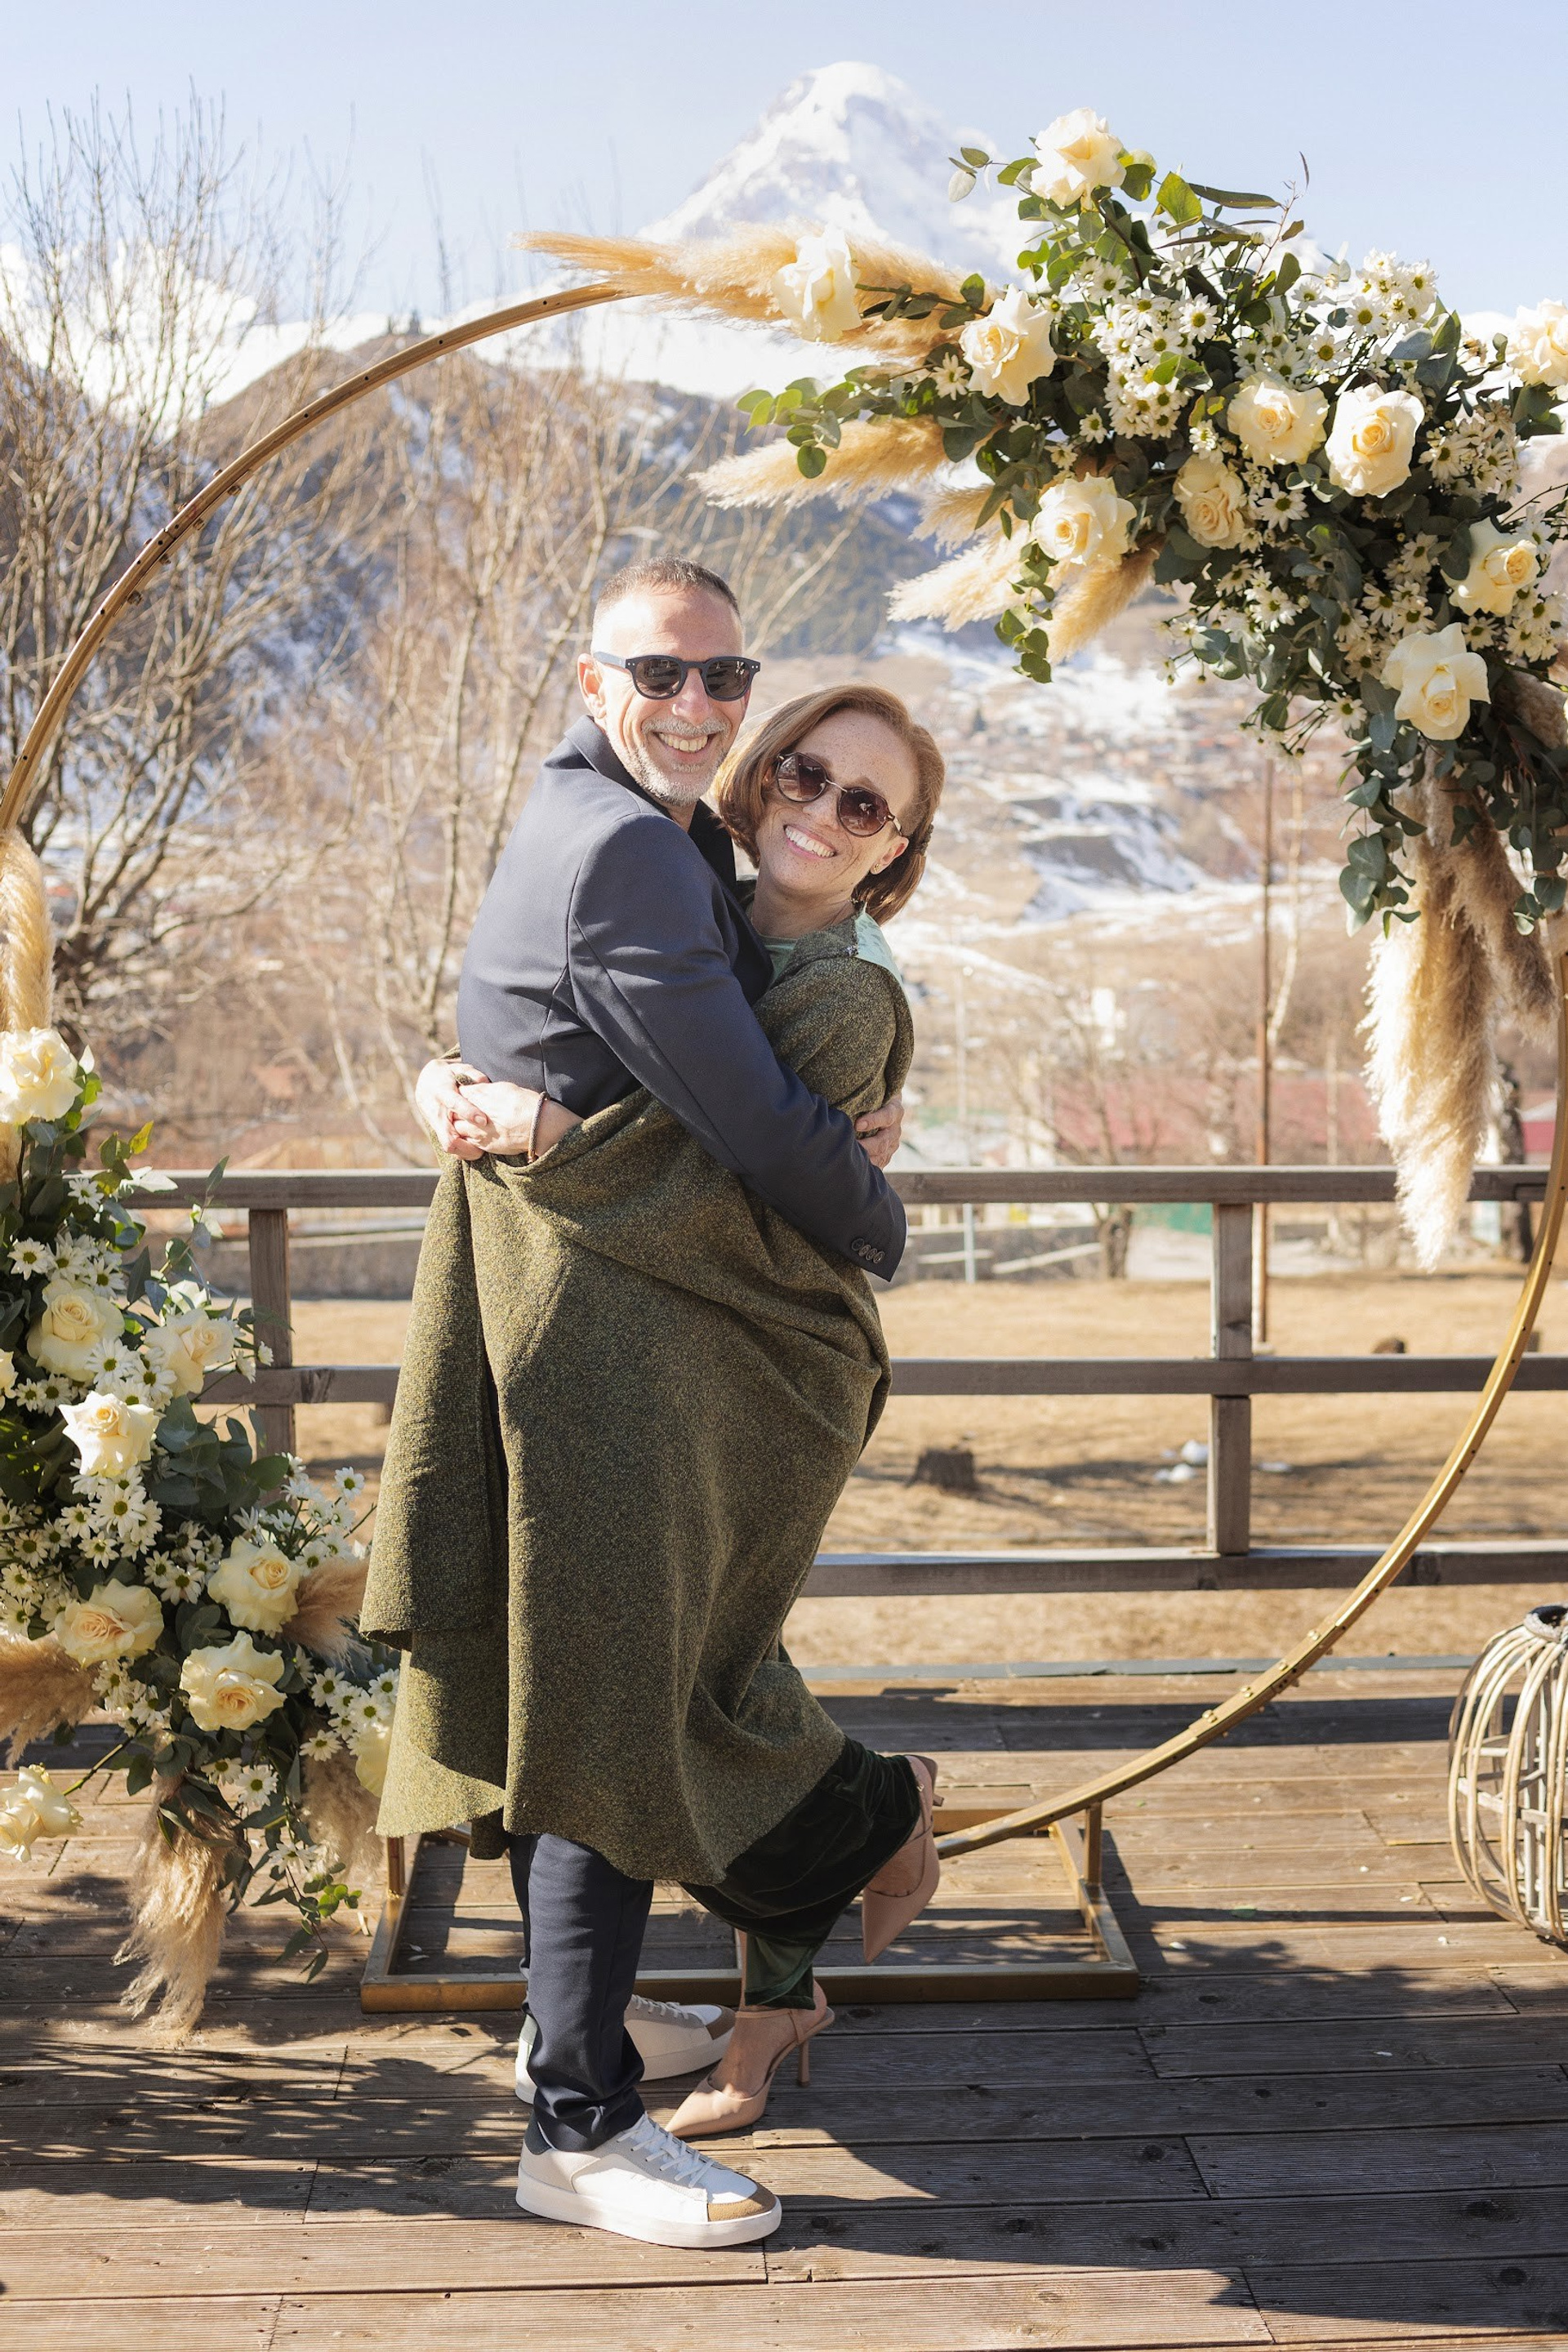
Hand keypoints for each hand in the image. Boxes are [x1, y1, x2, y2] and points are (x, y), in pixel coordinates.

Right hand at [415, 1060, 492, 1160]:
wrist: (426, 1083)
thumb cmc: (448, 1075)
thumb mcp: (457, 1068)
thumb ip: (471, 1073)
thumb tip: (483, 1082)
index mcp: (442, 1092)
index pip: (454, 1104)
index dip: (468, 1112)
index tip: (483, 1120)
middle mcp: (437, 1111)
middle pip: (448, 1134)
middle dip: (466, 1144)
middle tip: (484, 1147)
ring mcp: (436, 1124)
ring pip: (447, 1145)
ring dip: (465, 1151)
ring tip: (482, 1151)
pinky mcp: (437, 1131)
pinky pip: (448, 1146)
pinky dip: (461, 1152)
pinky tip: (474, 1151)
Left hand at [460, 1081, 582, 1159]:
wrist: (540, 1127)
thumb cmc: (528, 1104)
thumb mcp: (507, 1087)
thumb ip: (488, 1089)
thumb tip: (479, 1087)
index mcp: (481, 1096)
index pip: (461, 1091)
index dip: (462, 1091)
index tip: (467, 1092)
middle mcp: (476, 1114)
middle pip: (455, 1110)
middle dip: (457, 1108)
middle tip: (464, 1107)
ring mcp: (479, 1132)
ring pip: (457, 1127)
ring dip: (460, 1123)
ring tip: (469, 1121)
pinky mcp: (485, 1145)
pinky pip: (467, 1141)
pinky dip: (467, 1136)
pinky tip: (476, 1132)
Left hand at [855, 1091, 903, 1170]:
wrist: (884, 1107)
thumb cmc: (872, 1097)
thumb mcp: (872, 1092)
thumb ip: (862, 1094)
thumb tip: (841, 1088)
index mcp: (894, 1110)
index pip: (886, 1116)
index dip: (874, 1120)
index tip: (858, 1124)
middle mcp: (895, 1129)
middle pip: (883, 1141)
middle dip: (866, 1146)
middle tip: (850, 1147)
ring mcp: (892, 1145)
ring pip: (881, 1156)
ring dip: (865, 1159)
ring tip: (849, 1160)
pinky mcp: (886, 1156)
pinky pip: (878, 1165)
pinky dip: (866, 1168)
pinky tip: (853, 1169)